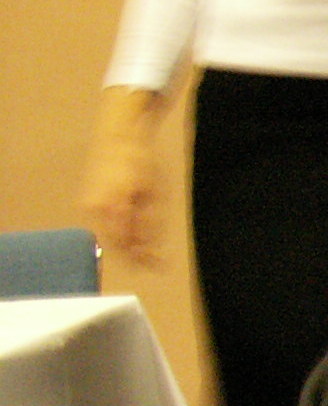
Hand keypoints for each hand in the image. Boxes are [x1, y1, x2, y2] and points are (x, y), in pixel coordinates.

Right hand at [81, 120, 161, 267]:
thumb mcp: (158, 193)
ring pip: (112, 236)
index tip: (160, 266)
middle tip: (157, 263)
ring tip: (150, 248)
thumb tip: (150, 249)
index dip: (143, 259)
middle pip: (117, 244)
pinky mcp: (89, 203)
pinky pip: (107, 225)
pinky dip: (122, 231)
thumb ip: (152, 223)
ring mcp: (90, 205)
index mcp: (115, 205)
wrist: (120, 139)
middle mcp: (98, 208)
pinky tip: (137, 231)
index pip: (126, 244)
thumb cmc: (144, 164)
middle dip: (137, 255)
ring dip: (130, 244)